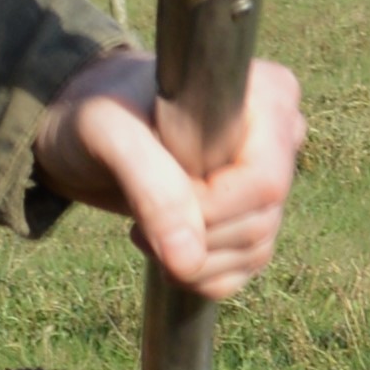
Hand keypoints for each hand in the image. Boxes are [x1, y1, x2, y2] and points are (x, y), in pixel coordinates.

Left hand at [31, 54, 302, 294]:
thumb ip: (152, 190)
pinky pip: (245, 270)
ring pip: (255, 251)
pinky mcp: (254, 215)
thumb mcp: (109, 133)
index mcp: (269, 96)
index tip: (153, 189)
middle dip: (193, 235)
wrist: (87, 131)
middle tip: (140, 212)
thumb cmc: (97, 112)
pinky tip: (165, 244)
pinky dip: (198, 274)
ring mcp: (272, 179)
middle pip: (261, 221)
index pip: (264, 182)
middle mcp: (282, 136)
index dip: (209, 207)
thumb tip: (188, 261)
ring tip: (145, 226)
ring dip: (191, 260)